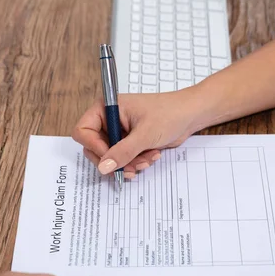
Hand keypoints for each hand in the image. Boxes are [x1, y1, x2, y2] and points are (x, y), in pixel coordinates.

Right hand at [72, 88, 205, 178]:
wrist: (191, 115)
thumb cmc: (170, 113)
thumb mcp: (145, 134)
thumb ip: (123, 152)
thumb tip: (104, 167)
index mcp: (107, 108)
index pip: (83, 131)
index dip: (95, 147)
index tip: (111, 158)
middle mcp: (110, 119)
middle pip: (95, 149)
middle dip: (115, 160)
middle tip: (131, 167)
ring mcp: (119, 132)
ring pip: (111, 158)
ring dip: (128, 164)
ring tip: (147, 160)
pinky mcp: (130, 142)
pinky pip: (124, 159)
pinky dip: (136, 163)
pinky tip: (151, 157)